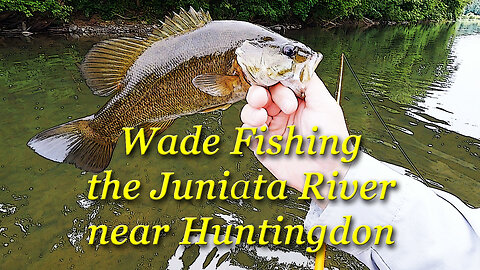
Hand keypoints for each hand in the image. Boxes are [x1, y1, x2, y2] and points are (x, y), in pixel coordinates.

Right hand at [240, 74, 350, 197]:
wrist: (328, 173)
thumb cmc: (332, 142)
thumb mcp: (326, 105)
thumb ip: (309, 82)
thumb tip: (296, 65)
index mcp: (297, 102)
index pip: (277, 84)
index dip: (275, 85)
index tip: (283, 95)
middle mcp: (282, 114)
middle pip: (259, 95)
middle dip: (258, 95)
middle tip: (263, 100)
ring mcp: (272, 130)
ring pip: (249, 112)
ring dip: (251, 111)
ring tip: (262, 118)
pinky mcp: (263, 147)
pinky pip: (247, 134)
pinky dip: (249, 129)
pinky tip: (260, 130)